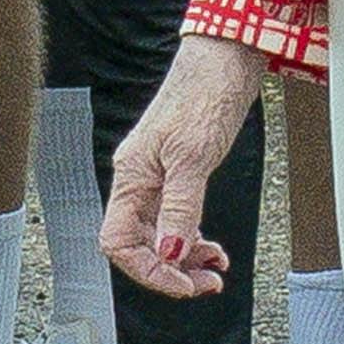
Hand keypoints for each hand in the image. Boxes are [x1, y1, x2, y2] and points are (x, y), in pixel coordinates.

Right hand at [104, 35, 271, 299]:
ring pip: (159, 237)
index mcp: (131, 176)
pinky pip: (175, 220)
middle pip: (138, 245)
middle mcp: (138, 180)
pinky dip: (193, 239)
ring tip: (216, 266)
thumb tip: (170, 253)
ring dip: (185, 258)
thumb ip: (180, 209)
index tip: (184, 283)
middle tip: (208, 282)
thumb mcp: (194, 158)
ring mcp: (157, 177)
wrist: (224, 60)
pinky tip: (212, 246)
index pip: (118, 242)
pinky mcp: (178, 172)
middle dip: (171, 270)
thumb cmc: (204, 96)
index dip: (148, 270)